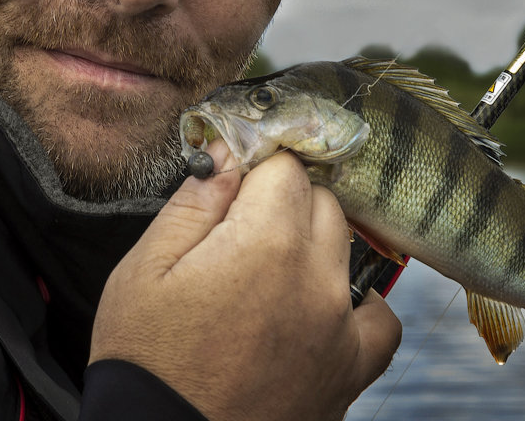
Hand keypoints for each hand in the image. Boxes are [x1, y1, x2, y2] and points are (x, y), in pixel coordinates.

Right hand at [90, 142, 401, 420]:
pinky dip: (358, 305)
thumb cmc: (146, 361)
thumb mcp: (144, 268)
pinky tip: (325, 307)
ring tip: (268, 276)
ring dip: (314, 249)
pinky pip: (380, 319)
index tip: (234, 184)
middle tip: (239, 233)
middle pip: (321, 203)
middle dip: (283, 204)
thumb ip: (195, 202)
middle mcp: (316, 279)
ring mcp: (340, 327)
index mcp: (264, 243)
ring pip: (347, 251)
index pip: (285, 166)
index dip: (255, 167)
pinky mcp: (351, 370)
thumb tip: (229, 153)